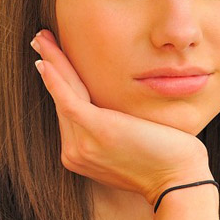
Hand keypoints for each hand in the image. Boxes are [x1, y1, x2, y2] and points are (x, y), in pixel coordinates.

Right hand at [32, 30, 210, 203]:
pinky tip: (46, 61)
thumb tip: (117, 110)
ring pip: (63, 95)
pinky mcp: (96, 130)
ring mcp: (83, 145)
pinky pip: (68, 99)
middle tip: (40, 40)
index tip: (50, 61)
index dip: (58, 83)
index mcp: (82, 155)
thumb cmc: (166, 161)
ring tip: (41, 39)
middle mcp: (76, 153)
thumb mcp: (133, 144)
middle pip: (61, 101)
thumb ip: (116, 129)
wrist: (179, 180)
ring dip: (51, 63)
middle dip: (50, 67)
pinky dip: (56, 78)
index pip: (69, 111)